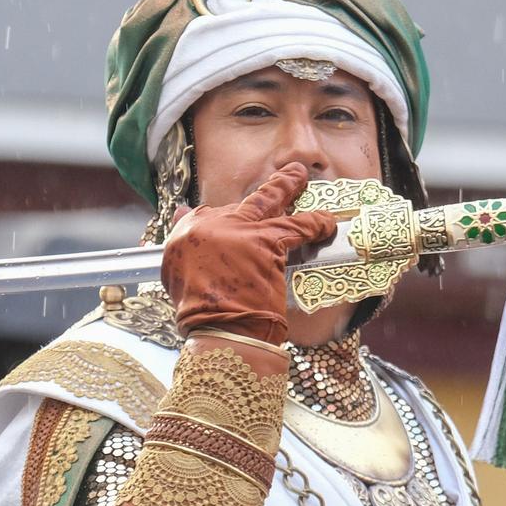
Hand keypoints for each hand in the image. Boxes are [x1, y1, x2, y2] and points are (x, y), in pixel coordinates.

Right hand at [161, 164, 336, 343]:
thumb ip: (184, 245)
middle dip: (260, 191)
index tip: (234, 221)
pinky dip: (314, 224)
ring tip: (299, 175)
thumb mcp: (177, 277)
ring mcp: (238, 231)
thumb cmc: (199, 314)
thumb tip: (181, 214)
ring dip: (285, 185)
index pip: (206, 216)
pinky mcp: (265, 241)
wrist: (218, 329)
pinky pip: (296, 226)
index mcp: (186, 237)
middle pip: (237, 204)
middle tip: (279, 177)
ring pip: (266, 199)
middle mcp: (209, 227)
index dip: (225, 219)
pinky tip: (328, 223)